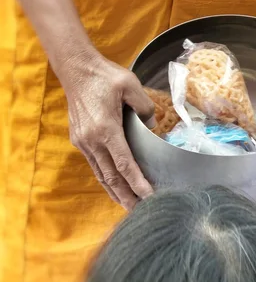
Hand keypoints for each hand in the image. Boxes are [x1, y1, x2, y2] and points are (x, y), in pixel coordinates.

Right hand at [62, 53, 155, 210]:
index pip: (125, 164)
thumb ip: (145, 108)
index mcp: (106, 129)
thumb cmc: (105, 75)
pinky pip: (95, 165)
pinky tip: (114, 186)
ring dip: (115, 191)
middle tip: (141, 212)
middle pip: (111, 176)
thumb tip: (153, 127)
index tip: (149, 197)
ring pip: (101, 174)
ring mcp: (83, 141)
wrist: (76, 68)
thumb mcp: (131, 86)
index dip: (137, 183)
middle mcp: (92, 140)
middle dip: (127, 196)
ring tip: (129, 206)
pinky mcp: (79, 139)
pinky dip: (106, 178)